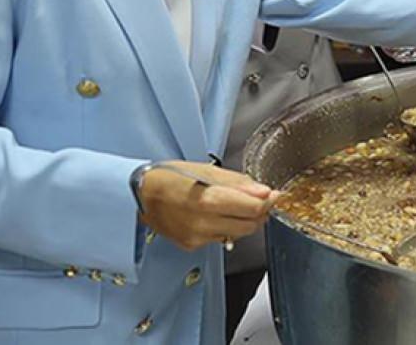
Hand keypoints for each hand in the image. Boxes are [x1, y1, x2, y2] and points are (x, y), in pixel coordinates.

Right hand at [138, 162, 279, 250]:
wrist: (141, 194)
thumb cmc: (172, 177)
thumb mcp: (207, 170)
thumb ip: (238, 183)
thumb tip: (265, 191)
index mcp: (208, 200)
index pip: (253, 208)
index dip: (268, 201)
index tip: (273, 194)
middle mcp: (203, 223)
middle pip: (249, 225)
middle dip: (259, 212)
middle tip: (257, 199)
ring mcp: (197, 237)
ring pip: (237, 234)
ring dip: (243, 220)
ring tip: (234, 204)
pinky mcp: (192, 246)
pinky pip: (220, 238)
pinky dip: (224, 227)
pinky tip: (215, 215)